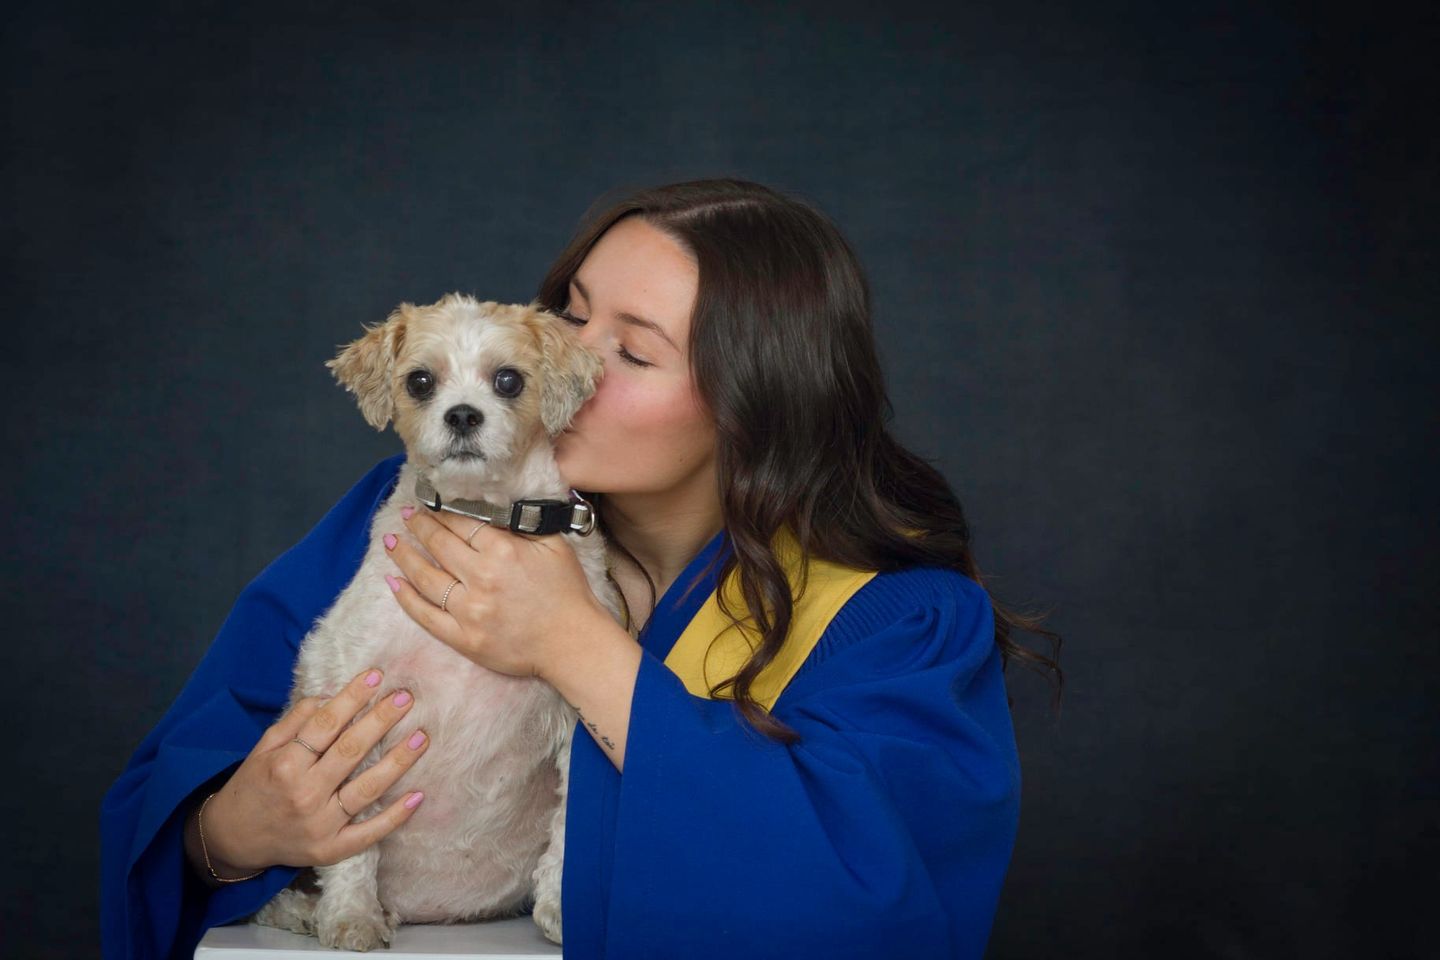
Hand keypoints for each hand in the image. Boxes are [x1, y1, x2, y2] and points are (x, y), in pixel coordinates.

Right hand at [192, 668, 429, 875]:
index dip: (352, 698)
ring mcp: (321, 825)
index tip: (376, 676)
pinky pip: (369, 833)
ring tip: (421, 737)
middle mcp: (304, 794)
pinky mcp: (331, 850)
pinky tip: (418, 795)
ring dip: (398, 762)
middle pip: (351, 751)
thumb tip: (329, 695)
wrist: (233, 839)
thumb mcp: (264, 748)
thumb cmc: (254, 786)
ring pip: (367, 789)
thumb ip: (296, 721)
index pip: (325, 725)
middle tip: (406, 697)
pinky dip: (395, 816)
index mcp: (285, 766)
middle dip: (381, 721)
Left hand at [383, 505, 610, 682]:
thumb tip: (499, 508)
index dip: (442, 512)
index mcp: (503, 551)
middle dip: (418, 526)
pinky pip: (425, 616)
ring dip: (404, 556)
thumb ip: (525, 525)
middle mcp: (481, 578)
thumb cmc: (567, 593)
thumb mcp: (555, 546)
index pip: (461, 524)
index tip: (429, 504)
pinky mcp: (463, 638)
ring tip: (391, 542)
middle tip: (406, 516)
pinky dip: (405, 598)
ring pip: (425, 577)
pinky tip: (393, 582)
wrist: (571, 643)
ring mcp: (469, 610)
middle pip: (438, 545)